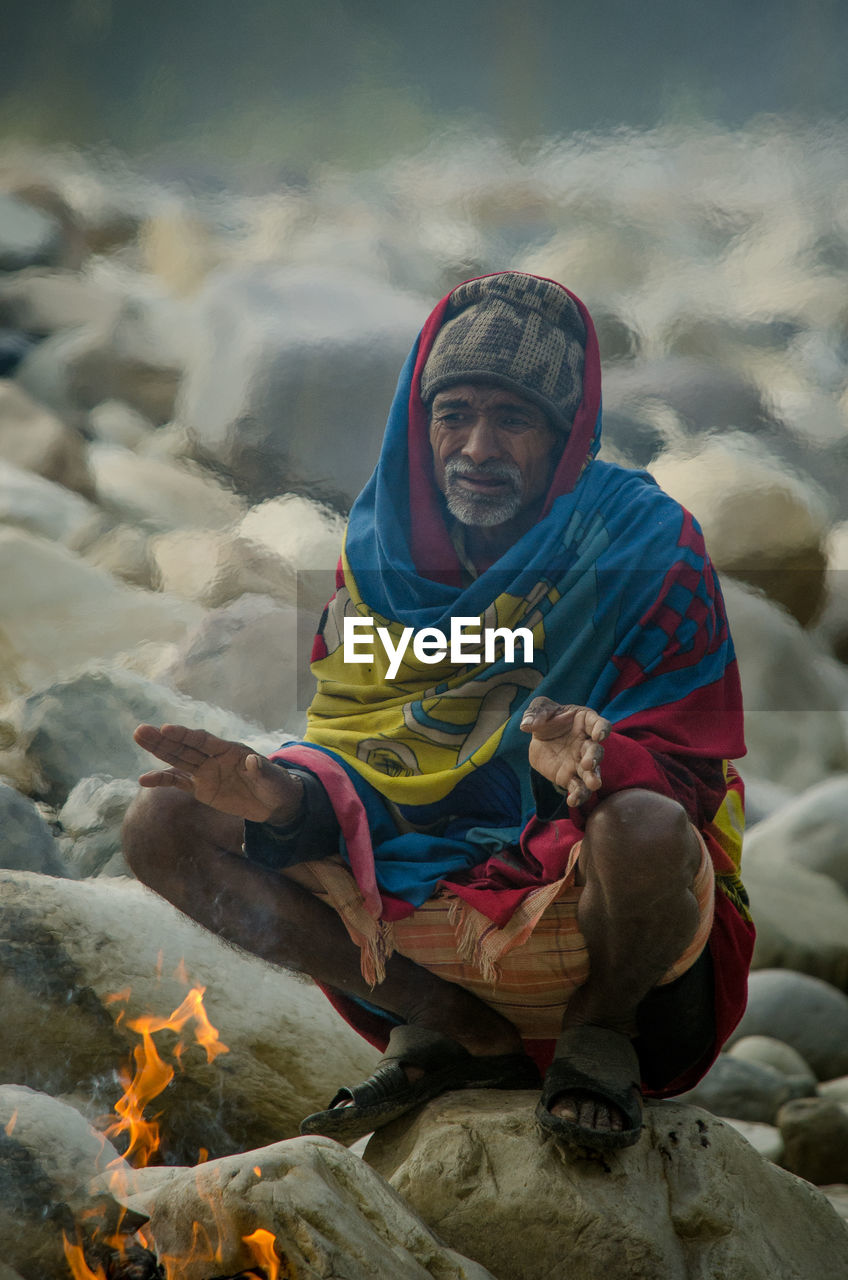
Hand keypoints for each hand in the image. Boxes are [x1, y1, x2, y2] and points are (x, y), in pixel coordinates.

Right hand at [133, 724, 303, 823]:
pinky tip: (143, 779)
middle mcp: (213, 757)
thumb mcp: (273, 779)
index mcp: (229, 750)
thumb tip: (254, 761)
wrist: (275, 803)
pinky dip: (162, 780)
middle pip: (184, 746)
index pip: (203, 740)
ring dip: (158, 750)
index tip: (166, 728)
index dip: (185, 735)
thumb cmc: (276, 785)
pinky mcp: (201, 788)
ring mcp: (205, 772)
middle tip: (140, 730)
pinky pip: (178, 783)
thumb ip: (262, 770)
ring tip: (138, 738)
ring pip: (177, 759)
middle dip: (163, 739)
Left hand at [520, 698, 609, 806]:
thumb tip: (526, 725)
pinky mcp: (570, 777)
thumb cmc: (546, 718)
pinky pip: (577, 787)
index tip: (599, 735)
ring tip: (593, 785)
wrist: (539, 738)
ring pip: (591, 772)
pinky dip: (578, 795)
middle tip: (588, 764)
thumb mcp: (539, 709)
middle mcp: (587, 743)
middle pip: (596, 751)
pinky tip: (572, 801)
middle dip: (594, 757)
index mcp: (585, 722)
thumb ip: (535, 714)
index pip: (599, 724)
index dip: (602, 730)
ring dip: (593, 778)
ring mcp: (581, 762)